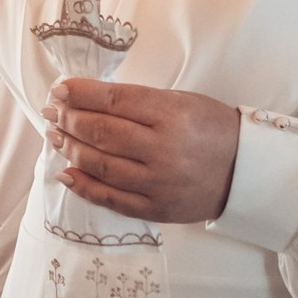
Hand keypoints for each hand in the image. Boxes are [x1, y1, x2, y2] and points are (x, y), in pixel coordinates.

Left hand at [47, 78, 239, 223]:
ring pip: (101, 165)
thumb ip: (137, 102)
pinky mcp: (156, 209)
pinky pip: (111, 199)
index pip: (113, 100)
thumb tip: (86, 99)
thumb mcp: (180, 102)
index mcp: (171, 114)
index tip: (58, 89)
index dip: (79, 94)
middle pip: (101, 132)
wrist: (246, 172)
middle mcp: (163, 149)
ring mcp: (159, 182)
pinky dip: (83, 186)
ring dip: (70, 149)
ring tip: (55, 136)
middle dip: (68, 119)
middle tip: (51, 111)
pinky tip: (66, 173)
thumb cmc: (210, 129)